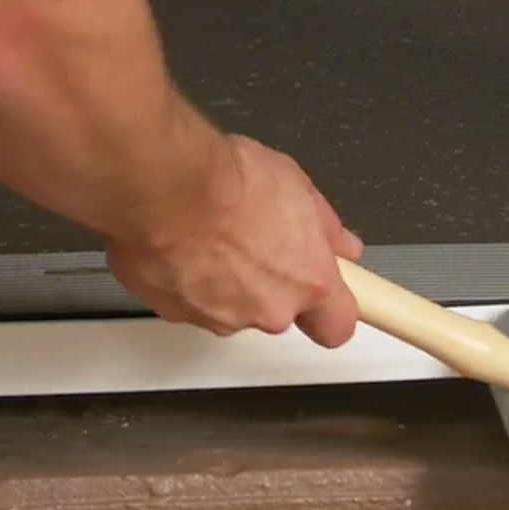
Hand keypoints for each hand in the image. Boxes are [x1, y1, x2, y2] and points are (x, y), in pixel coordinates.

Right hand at [104, 134, 363, 346]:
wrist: (165, 186)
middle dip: (269, 284)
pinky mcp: (176, 313)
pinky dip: (187, 280)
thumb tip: (343, 247)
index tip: (325, 299)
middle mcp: (269, 310)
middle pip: (278, 311)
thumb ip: (326, 228)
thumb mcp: (298, 187)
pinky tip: (181, 244)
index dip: (330, 315)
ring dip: (226, 282)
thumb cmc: (235, 182)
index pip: (336, 328)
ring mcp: (221, 317)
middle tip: (254, 242)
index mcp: (309, 282)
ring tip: (212, 237)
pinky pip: (190, 301)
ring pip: (232, 308)